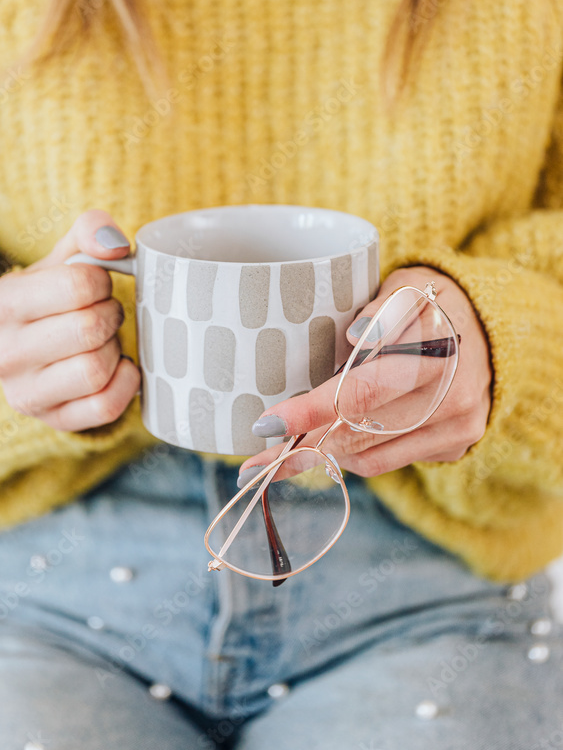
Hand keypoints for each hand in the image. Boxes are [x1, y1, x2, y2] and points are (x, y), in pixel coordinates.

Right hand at [0, 209, 140, 431]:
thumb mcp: (66, 258)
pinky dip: (126, 383)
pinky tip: (119, 368)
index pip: (77, 286)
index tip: (99, 284)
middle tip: (108, 312)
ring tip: (106, 340)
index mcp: (0, 304)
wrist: (41, 352)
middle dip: (111, 315)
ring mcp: (24, 395)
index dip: (103, 281)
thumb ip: (91, 231)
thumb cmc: (58, 299)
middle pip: (89, 330)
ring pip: (95, 371)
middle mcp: (1, 354)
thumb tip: (114, 245)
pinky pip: (106, 406)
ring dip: (115, 349)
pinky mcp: (53, 422)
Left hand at [238, 266, 492, 481]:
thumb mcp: (407, 287)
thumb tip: (356, 337)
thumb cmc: (432, 301)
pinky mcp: (454, 447)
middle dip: (300, 447)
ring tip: (280, 456)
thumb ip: (381, 310)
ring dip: (320, 456)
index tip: (266, 425)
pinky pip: (387, 461)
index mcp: (437, 350)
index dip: (310, 410)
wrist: (494, 330)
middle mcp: (452, 397)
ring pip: (369, 456)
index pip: (363, 389)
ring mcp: (457, 427)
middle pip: (359, 433)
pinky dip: (353, 456)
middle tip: (254, 462)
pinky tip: (331, 441)